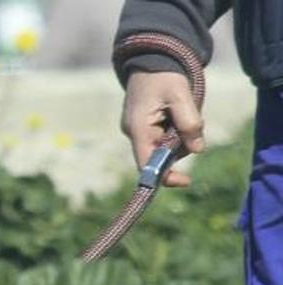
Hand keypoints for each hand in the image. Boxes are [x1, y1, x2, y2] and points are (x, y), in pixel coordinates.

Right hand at [121, 70, 204, 186]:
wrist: (151, 57)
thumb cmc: (164, 75)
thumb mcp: (181, 96)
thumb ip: (189, 123)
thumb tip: (198, 149)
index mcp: (138, 129)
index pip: (147, 164)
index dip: (164, 176)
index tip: (185, 181)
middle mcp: (134, 133)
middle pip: (158, 156)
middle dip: (180, 148)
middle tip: (194, 124)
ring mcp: (136, 130)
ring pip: (162, 146)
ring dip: (179, 137)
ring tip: (185, 111)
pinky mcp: (142, 125)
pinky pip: (161, 137)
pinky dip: (174, 130)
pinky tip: (177, 112)